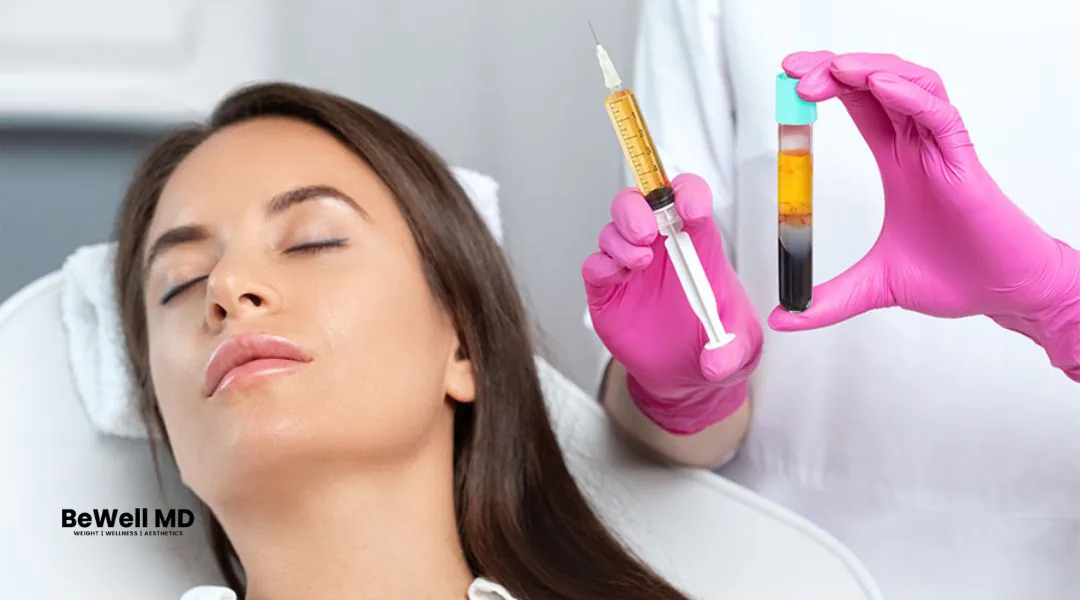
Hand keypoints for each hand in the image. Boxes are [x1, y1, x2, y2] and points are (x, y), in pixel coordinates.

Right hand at [582, 174, 763, 433]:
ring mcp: (633, 267)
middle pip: (641, 203)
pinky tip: (618, 277)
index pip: (689, 198)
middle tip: (647, 233)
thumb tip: (716, 361)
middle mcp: (662, 248)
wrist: (686, 375)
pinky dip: (602, 265)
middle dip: (639, 208)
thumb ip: (732, 353)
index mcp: (698, 245)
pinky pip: (596, 266)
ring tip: (639, 262)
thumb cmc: (716, 344)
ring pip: (614, 230)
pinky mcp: (609, 291)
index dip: (688, 194)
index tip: (692, 209)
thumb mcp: (740, 350)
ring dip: (622, 239)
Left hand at [769, 51, 1079, 378]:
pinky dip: (911, 96)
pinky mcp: (965, 164)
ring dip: (870, 71)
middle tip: (795, 70)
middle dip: (835, 69)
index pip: (861, 106)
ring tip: (833, 69)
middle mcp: (919, 148)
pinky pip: (940, 116)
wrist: (1004, 296)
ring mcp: (942, 151)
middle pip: (878, 84)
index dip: (828, 85)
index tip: (789, 80)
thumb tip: (781, 318)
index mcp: (898, 162)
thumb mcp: (873, 288)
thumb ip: (827, 300)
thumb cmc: (956, 277)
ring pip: (910, 86)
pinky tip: (881, 86)